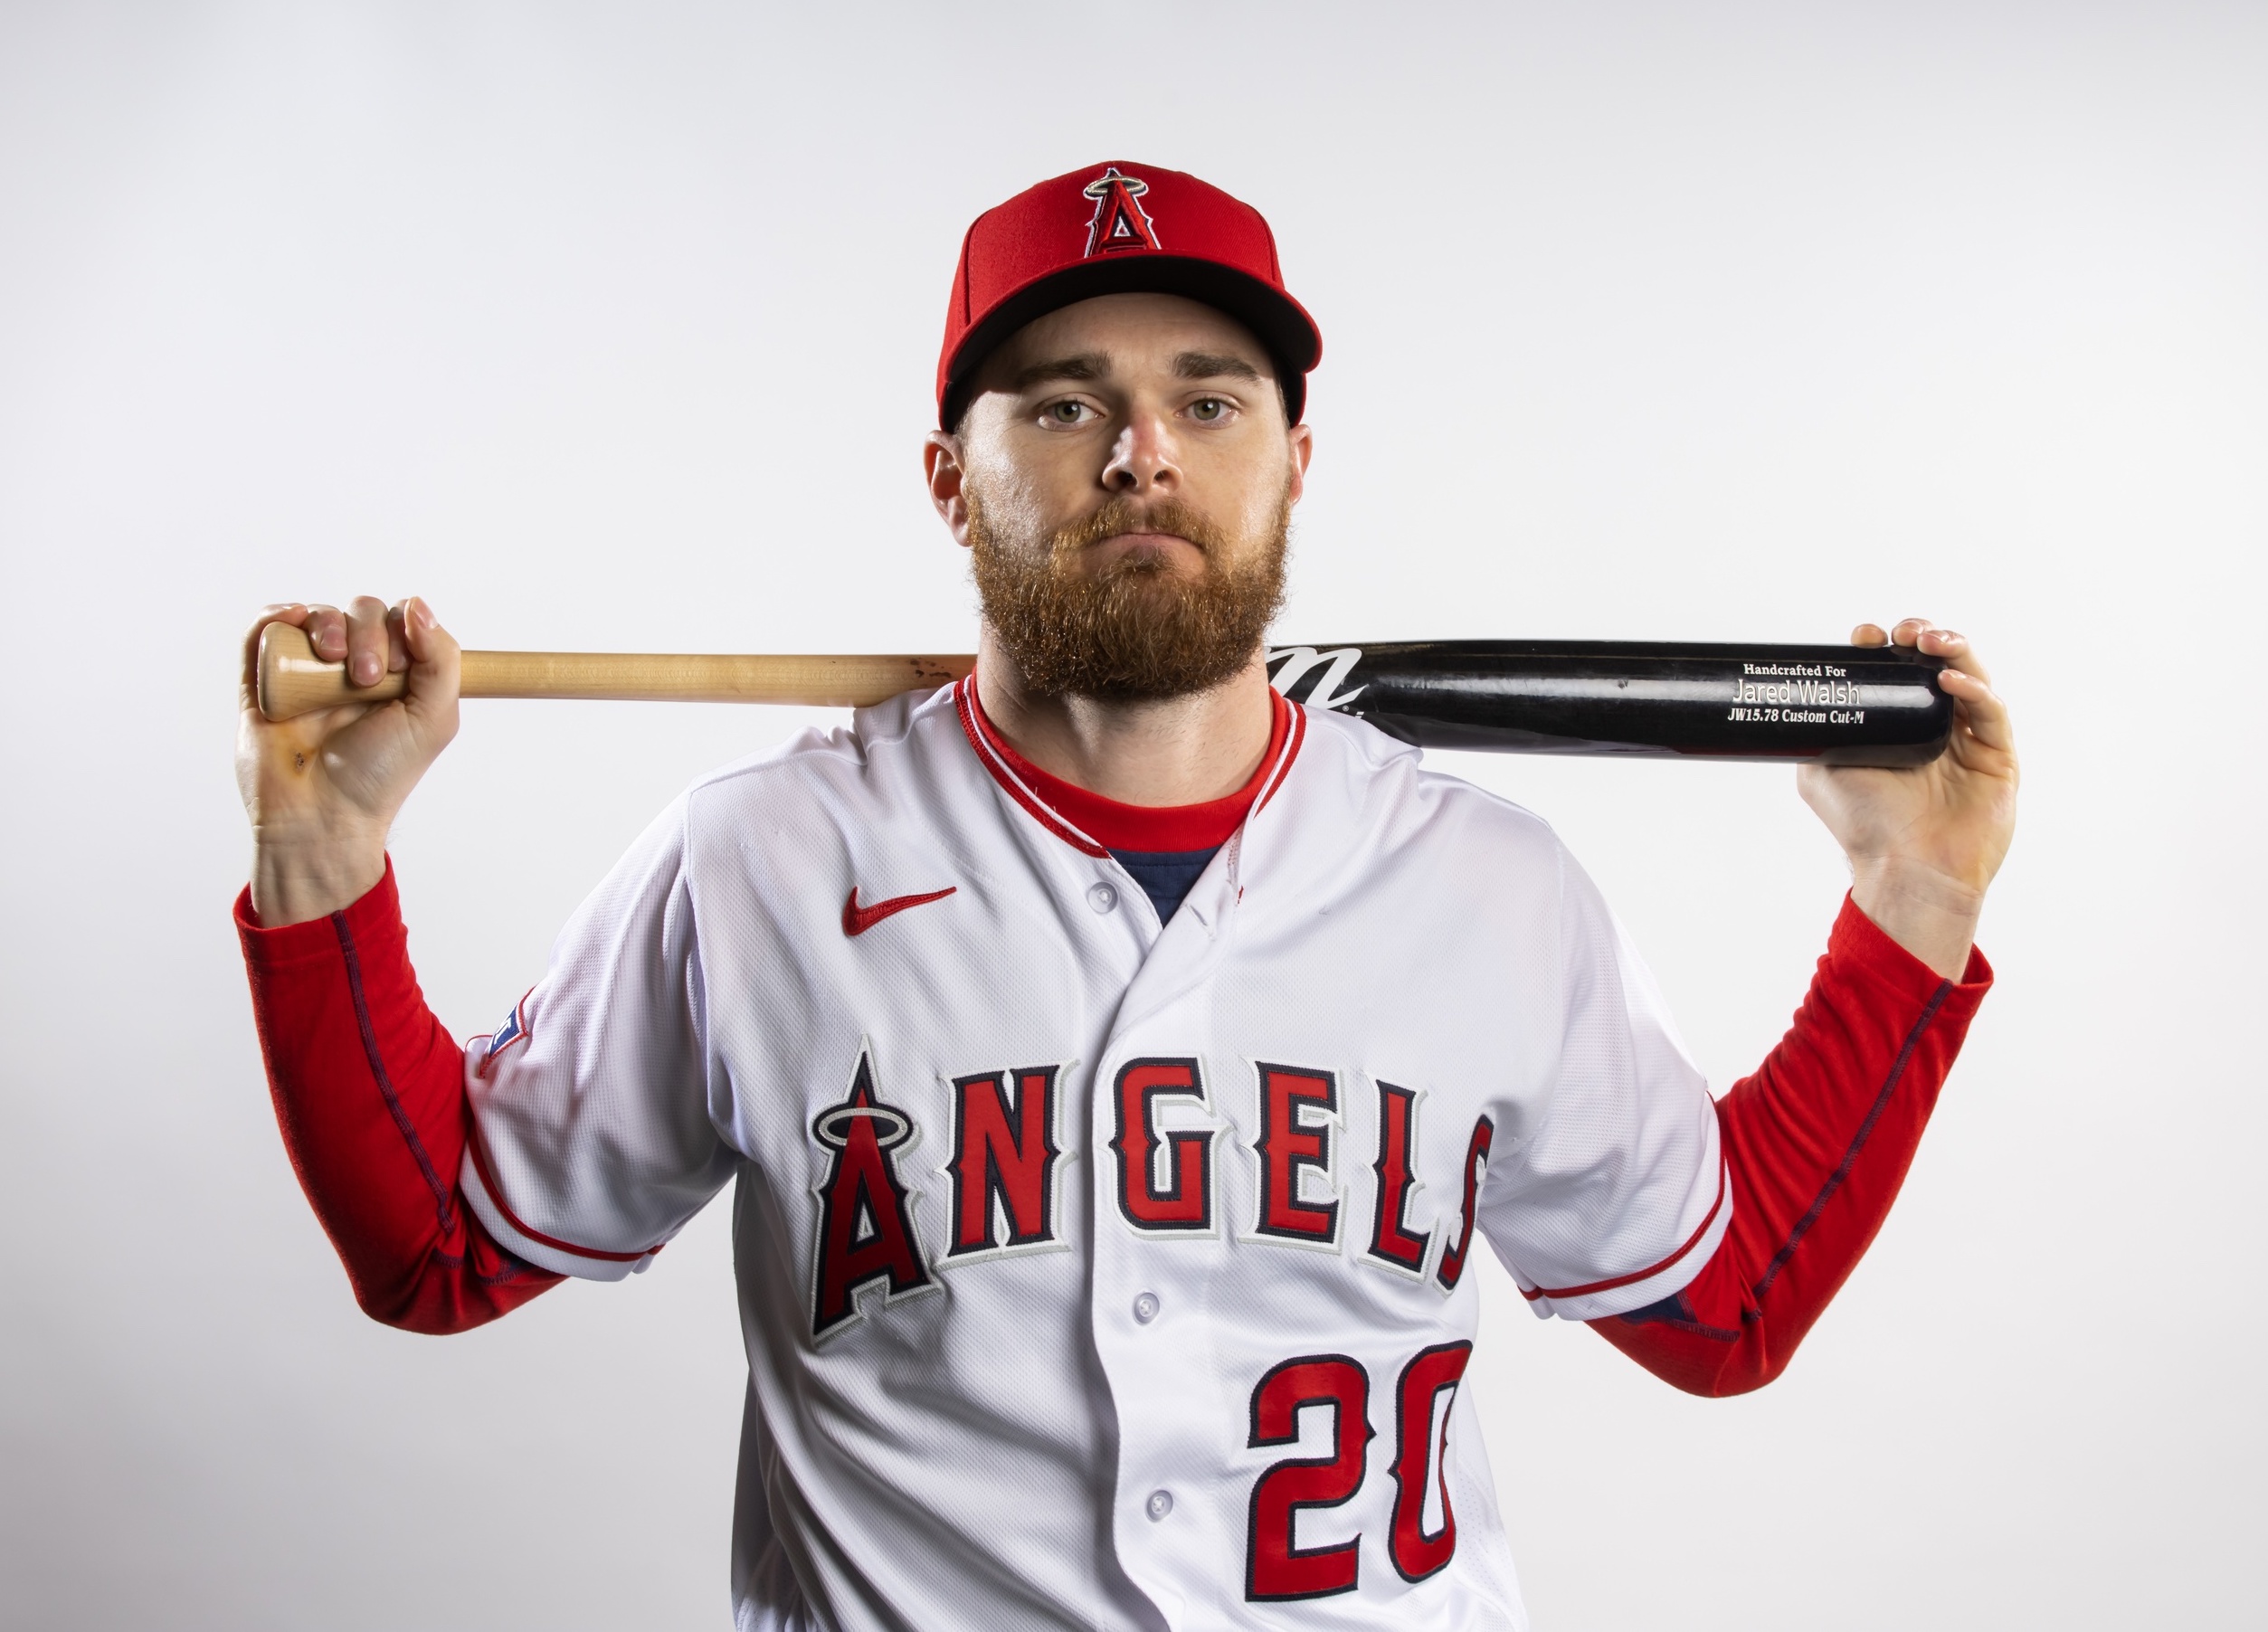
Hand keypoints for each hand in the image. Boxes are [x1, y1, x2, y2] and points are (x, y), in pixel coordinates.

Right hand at [235, 596, 460, 925]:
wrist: (323, 815)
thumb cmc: (381, 774)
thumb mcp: (433, 718)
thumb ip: (441, 659)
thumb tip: (417, 604)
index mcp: (395, 676)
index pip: (400, 621)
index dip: (403, 629)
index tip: (402, 667)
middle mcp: (351, 669)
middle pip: (360, 613)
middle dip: (369, 633)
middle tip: (367, 677)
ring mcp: (306, 673)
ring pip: (317, 616)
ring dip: (328, 624)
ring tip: (333, 659)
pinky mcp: (264, 681)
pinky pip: (265, 629)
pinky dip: (277, 614)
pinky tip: (294, 618)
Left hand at [1797, 619, 2017, 978]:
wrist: (1904, 868)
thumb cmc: (1865, 825)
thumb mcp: (1821, 769)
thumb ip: (1817, 730)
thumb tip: (1797, 693)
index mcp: (1896, 727)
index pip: (1895, 673)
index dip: (1883, 648)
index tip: (1865, 636)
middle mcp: (1933, 727)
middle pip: (1936, 665)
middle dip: (1922, 636)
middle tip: (1905, 630)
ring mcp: (1968, 740)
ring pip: (1969, 678)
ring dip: (1953, 649)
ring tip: (1929, 639)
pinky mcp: (1998, 757)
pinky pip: (1991, 712)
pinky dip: (1974, 689)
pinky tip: (1949, 680)